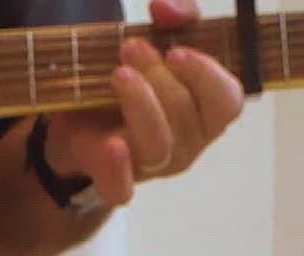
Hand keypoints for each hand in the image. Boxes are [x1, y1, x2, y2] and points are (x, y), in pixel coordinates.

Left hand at [41, 0, 243, 206]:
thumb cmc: (131, 78)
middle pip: (187, 117)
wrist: (77, 116)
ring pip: (159, 145)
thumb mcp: (155, 39)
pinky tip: (112, 145)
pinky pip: (122, 190)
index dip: (208, 77)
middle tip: (131, 47)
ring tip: (117, 73)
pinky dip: (118, 170)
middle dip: (159, 77)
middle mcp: (187, 142)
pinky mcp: (115, 181)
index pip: (227, 102)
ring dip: (140, 104)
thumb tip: (164, 8)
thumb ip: (173, 18)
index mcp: (205, 110)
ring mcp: (153, 166)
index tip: (177, 51)